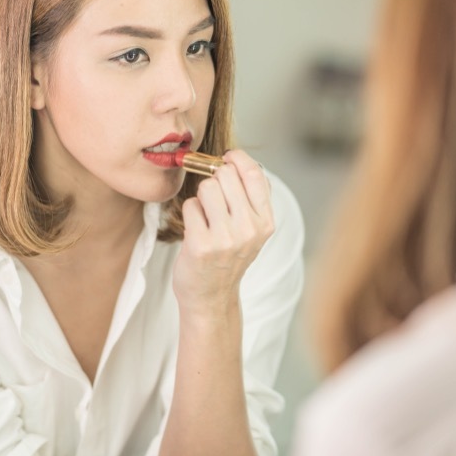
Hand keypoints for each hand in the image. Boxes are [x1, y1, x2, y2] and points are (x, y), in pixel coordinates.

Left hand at [172, 150, 273, 315]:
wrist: (211, 297)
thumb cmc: (228, 257)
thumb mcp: (252, 230)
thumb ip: (250, 197)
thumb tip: (235, 159)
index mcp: (266, 222)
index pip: (254, 173)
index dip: (237, 158)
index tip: (226, 157)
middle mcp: (249, 229)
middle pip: (225, 175)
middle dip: (215, 180)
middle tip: (214, 201)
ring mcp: (225, 238)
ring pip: (206, 188)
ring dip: (201, 199)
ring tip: (206, 219)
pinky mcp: (201, 245)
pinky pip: (190, 206)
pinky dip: (189, 213)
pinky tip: (195, 230)